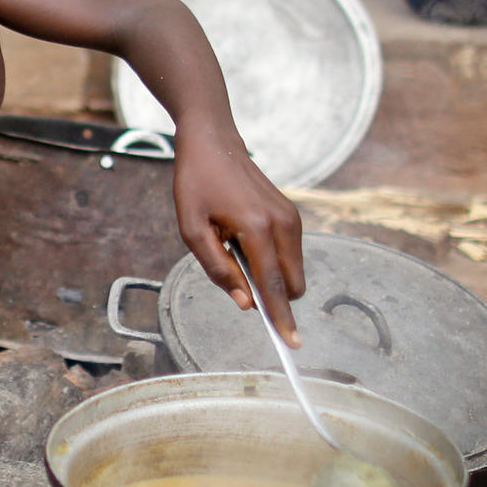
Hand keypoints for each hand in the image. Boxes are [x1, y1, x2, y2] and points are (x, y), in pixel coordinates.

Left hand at [170, 133, 304, 343]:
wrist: (215, 141)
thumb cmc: (197, 184)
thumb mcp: (192, 229)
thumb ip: (218, 269)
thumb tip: (244, 303)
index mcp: (256, 228)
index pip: (273, 285)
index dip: (281, 318)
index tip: (292, 345)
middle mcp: (283, 224)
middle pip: (292, 285)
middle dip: (272, 295)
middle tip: (234, 272)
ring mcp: (292, 218)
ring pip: (294, 272)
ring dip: (270, 275)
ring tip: (233, 245)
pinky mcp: (292, 215)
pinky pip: (290, 255)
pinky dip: (272, 261)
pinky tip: (243, 238)